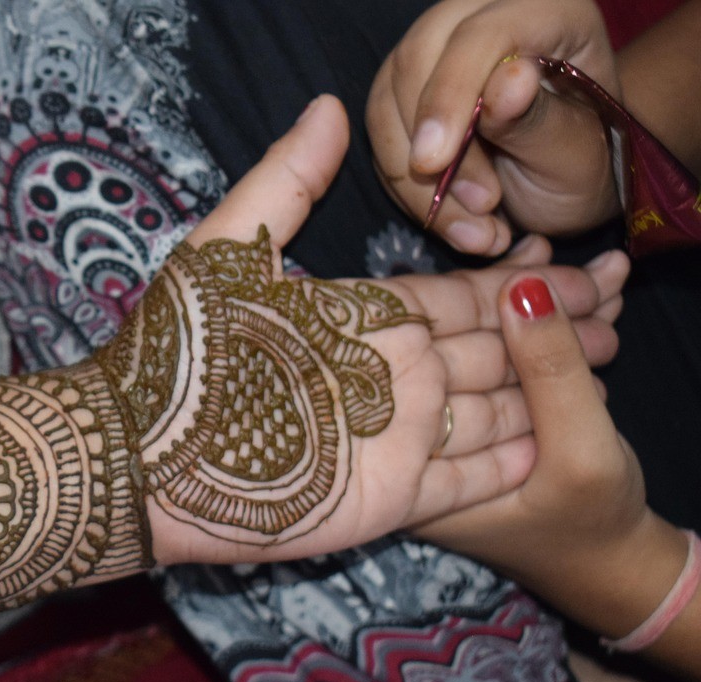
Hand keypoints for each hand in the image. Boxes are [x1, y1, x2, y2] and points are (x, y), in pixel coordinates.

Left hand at [94, 96, 626, 566]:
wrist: (142, 458)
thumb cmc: (179, 350)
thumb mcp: (227, 250)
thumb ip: (285, 183)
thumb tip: (328, 108)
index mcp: (360, 318)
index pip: (456, 297)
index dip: (513, 285)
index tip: (570, 269)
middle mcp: (387, 376)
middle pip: (487, 351)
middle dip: (547, 334)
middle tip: (613, 317)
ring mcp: (392, 440)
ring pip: (488, 411)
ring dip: (543, 395)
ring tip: (602, 372)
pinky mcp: (388, 499)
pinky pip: (462, 481)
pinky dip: (505, 465)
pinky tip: (549, 446)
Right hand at [366, 0, 620, 253]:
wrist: (561, 182)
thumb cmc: (583, 161)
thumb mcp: (577, 151)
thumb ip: (538, 119)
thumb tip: (507, 83)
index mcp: (543, 10)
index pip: (479, 36)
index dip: (449, 96)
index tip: (432, 164)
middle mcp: (477, 16)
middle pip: (415, 61)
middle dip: (429, 147)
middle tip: (478, 209)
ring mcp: (433, 52)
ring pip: (385, 104)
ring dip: (414, 180)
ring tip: (473, 229)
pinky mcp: (401, 92)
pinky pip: (380, 137)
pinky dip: (405, 186)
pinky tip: (448, 216)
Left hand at [414, 271, 697, 675]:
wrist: (610, 568)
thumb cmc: (590, 526)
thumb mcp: (580, 454)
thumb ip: (553, 373)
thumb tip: (523, 287)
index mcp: (411, 453)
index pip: (429, 348)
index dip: (481, 294)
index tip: (531, 257)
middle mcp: (417, 431)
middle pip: (463, 338)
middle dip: (523, 296)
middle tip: (572, 261)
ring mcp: (454, 419)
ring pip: (497, 343)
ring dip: (550, 305)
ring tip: (605, 274)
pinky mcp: (489, 411)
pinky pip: (515, 360)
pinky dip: (556, 329)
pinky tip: (594, 296)